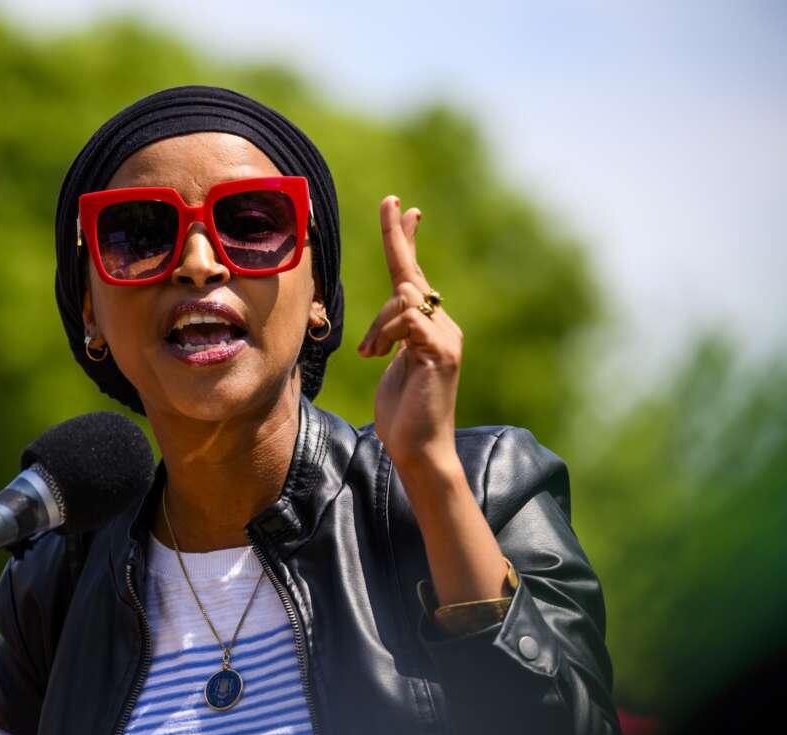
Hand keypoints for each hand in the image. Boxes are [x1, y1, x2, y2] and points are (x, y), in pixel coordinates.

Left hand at [357, 197, 462, 469]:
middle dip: (398, 237)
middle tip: (391, 202)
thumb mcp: (392, 366)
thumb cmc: (403, 415)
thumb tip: (384, 324)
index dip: (406, 241)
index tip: (401, 209)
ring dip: (378, 324)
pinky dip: (387, 332)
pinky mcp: (441, 351)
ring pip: (403, 297)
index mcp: (429, 328)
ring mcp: (446, 337)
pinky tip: (379, 355)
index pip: (415, 276)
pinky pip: (407, 318)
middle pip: (411, 275)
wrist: (419, 450)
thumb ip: (392, 339)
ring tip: (370, 354)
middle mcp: (444, 326)